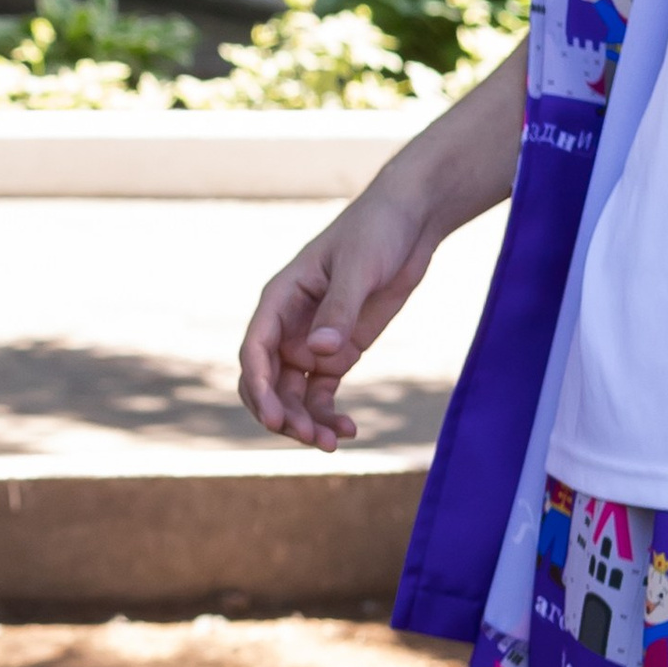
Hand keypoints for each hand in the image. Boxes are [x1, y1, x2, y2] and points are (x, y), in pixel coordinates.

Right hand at [238, 184, 438, 451]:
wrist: (410, 222)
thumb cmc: (376, 232)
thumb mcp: (359, 268)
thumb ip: (339, 310)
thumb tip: (319, 354)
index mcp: (280, 300)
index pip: (256, 350)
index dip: (260, 388)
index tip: (274, 419)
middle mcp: (289, 326)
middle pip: (269, 382)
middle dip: (282, 414)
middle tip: (311, 438)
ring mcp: (312, 343)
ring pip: (295, 395)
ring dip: (307, 422)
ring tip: (334, 444)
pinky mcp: (338, 353)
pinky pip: (323, 394)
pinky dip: (330, 414)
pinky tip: (350, 431)